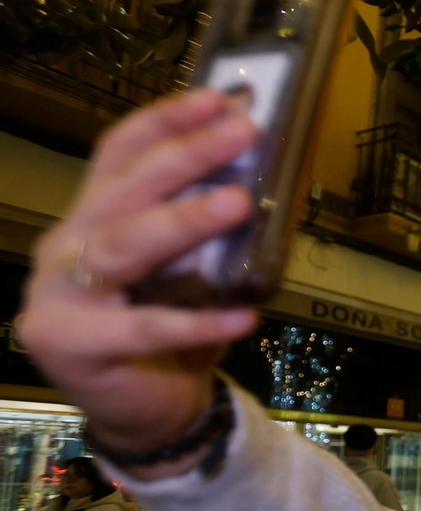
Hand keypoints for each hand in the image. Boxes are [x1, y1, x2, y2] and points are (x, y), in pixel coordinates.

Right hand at [17, 91, 259, 460]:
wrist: (146, 413)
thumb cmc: (172, 332)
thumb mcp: (194, 272)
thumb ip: (211, 232)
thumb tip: (271, 179)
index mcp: (90, 216)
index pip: (118, 154)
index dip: (163, 121)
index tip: (216, 97)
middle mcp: (64, 246)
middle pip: (123, 190)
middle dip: (184, 156)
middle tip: (242, 132)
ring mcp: (59, 295)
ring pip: (122, 246)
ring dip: (183, 221)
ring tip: (239, 203)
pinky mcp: (72, 345)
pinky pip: (144, 328)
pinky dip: (198, 320)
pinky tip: (246, 316)